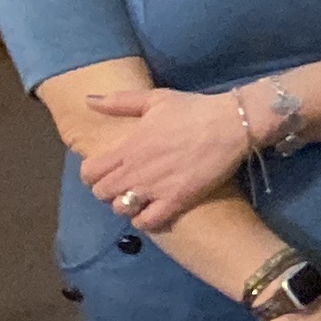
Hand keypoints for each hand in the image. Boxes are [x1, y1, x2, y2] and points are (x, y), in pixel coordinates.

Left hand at [75, 83, 253, 230]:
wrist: (232, 125)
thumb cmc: (193, 110)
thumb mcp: (155, 98)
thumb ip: (119, 102)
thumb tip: (89, 99)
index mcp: (128, 147)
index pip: (90, 172)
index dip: (91, 174)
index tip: (103, 171)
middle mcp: (136, 171)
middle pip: (101, 194)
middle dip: (107, 190)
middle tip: (122, 184)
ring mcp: (155, 189)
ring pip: (121, 209)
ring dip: (126, 204)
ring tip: (138, 197)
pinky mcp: (176, 201)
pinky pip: (147, 222)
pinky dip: (144, 219)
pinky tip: (152, 210)